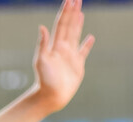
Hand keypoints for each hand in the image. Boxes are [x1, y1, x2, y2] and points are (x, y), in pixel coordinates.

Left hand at [32, 0, 94, 114]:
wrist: (50, 97)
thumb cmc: (44, 80)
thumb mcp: (41, 61)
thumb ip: (43, 44)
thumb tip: (42, 27)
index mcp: (55, 46)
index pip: (61, 24)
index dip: (66, 12)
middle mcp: (63, 48)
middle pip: (69, 26)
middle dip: (73, 12)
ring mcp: (70, 56)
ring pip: (75, 36)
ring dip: (78, 24)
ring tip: (80, 13)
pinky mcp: (77, 66)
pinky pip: (83, 52)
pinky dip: (87, 44)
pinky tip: (90, 38)